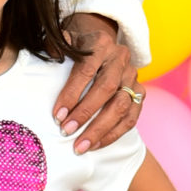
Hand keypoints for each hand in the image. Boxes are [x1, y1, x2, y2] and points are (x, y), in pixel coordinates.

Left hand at [55, 14, 142, 152]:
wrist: (102, 48)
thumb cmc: (78, 50)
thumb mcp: (65, 44)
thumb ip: (56, 48)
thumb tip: (50, 56)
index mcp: (101, 44)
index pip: (87, 70)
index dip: (72, 94)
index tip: (57, 115)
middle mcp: (120, 59)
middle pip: (107, 89)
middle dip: (85, 113)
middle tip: (66, 131)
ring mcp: (133, 77)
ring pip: (122, 106)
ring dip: (100, 129)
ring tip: (81, 146)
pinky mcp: (141, 93)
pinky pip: (131, 118)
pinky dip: (113, 135)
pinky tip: (95, 145)